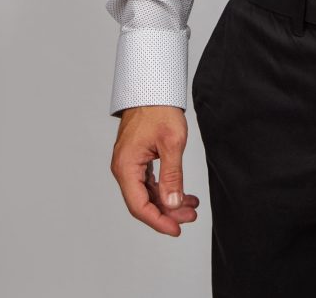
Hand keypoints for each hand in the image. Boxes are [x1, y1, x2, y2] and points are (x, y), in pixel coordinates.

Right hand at [110, 106, 199, 235]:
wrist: (153, 87)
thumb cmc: (159, 109)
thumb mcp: (172, 143)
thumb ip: (172, 176)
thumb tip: (173, 203)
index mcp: (126, 166)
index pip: (139, 205)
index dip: (158, 221)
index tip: (176, 229)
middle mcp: (123, 168)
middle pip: (143, 202)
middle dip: (168, 212)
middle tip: (191, 216)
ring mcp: (129, 163)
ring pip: (147, 193)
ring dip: (169, 201)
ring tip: (192, 206)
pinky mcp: (137, 158)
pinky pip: (149, 181)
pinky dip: (166, 188)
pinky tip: (183, 193)